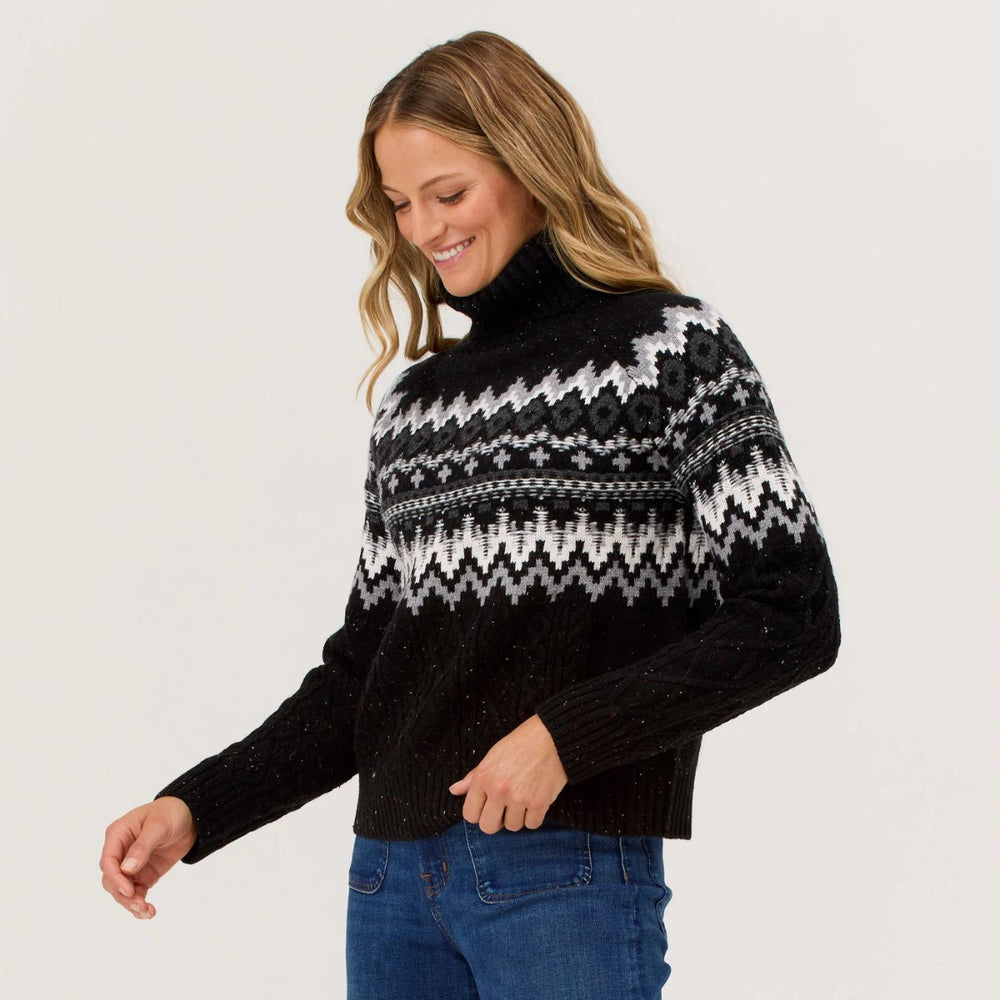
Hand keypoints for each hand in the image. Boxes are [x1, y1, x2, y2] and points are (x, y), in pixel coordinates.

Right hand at [99, 796, 197, 919]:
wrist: (191, 817)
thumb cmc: (171, 813)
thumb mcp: (158, 825)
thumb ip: (142, 846)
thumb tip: (126, 869)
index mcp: (118, 835)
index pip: (108, 861)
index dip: (115, 878)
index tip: (129, 891)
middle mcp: (120, 852)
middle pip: (111, 880)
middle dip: (123, 895)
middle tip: (139, 905)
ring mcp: (131, 865)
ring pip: (121, 890)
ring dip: (131, 903)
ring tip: (147, 911)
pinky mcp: (143, 875)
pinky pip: (136, 893)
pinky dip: (140, 904)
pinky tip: (149, 912)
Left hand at [448, 713, 567, 833]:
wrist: (552, 737)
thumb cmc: (521, 744)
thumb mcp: (492, 756)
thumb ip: (473, 776)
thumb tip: (454, 791)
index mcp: (483, 777)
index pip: (470, 815)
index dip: (478, 814)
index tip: (487, 807)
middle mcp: (499, 790)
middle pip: (488, 827)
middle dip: (495, 821)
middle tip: (504, 809)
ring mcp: (519, 798)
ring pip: (512, 827)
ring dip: (517, 817)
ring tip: (522, 799)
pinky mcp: (540, 803)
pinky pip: (532, 825)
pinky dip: (534, 816)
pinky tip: (535, 801)